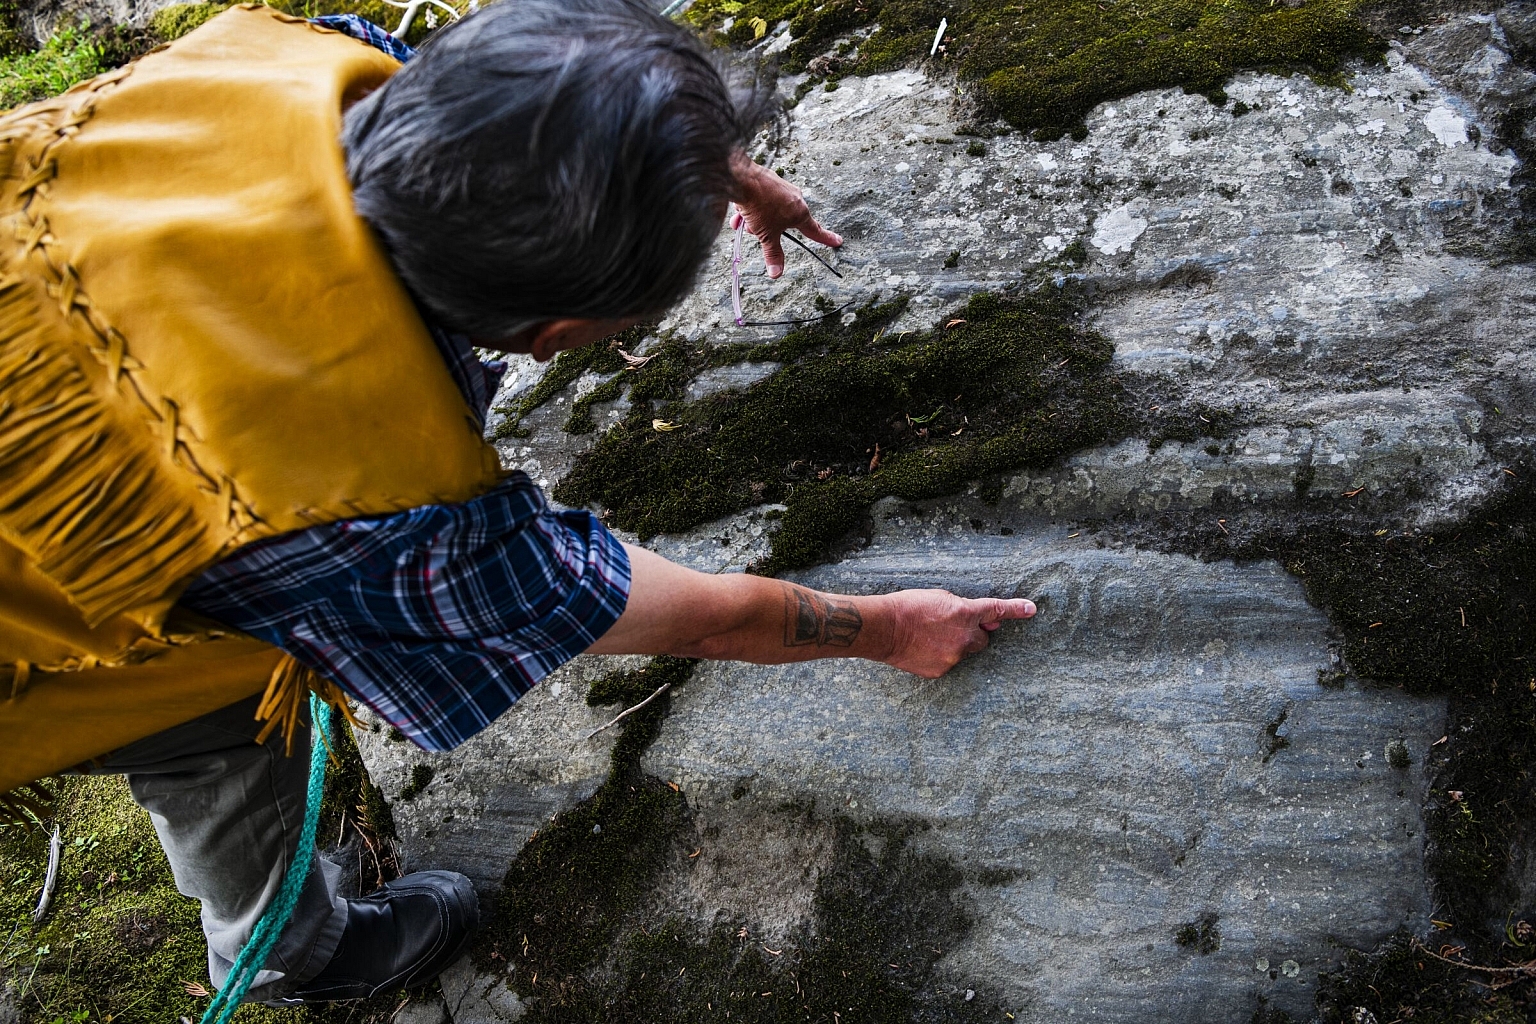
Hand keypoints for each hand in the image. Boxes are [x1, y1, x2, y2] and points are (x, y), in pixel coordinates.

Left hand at [730, 151, 841, 278]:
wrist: (742, 178)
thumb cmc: (759, 205)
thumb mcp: (766, 235)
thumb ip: (773, 254)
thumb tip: (776, 273)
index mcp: (800, 213)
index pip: (815, 231)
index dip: (826, 239)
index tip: (837, 241)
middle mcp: (795, 199)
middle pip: (784, 222)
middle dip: (768, 228)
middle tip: (754, 229)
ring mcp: (783, 188)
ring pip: (771, 211)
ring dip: (757, 219)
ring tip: (743, 220)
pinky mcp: (770, 181)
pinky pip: (763, 199)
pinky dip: (752, 207)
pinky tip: (740, 211)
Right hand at [878, 590, 1036, 677]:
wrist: (884, 628)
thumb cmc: (908, 607)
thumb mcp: (940, 597)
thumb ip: (963, 608)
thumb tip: (982, 621)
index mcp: (965, 614)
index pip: (997, 610)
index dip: (1016, 609)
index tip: (1032, 609)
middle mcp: (964, 637)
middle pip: (982, 640)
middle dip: (972, 635)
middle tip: (951, 629)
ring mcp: (953, 657)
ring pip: (963, 652)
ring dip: (953, 646)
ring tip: (928, 638)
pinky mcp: (941, 671)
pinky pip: (947, 663)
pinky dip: (939, 657)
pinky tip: (923, 649)